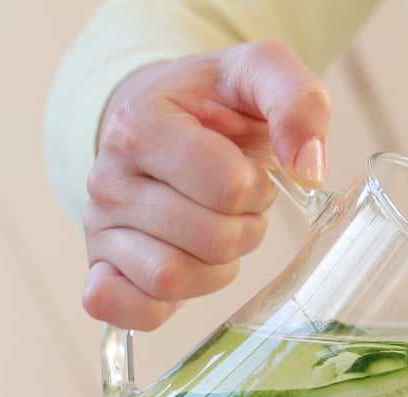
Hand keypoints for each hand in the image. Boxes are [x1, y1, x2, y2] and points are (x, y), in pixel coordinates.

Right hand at [82, 41, 331, 329]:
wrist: (165, 118)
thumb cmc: (216, 103)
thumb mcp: (260, 74)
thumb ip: (298, 102)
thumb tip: (309, 169)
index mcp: (139, 123)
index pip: (227, 186)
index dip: (255, 186)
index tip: (243, 167)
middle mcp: (106, 178)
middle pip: (210, 239)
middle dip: (243, 227)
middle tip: (232, 203)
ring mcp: (97, 228)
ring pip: (174, 278)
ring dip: (215, 265)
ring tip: (210, 228)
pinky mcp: (100, 271)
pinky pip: (130, 310)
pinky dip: (164, 304)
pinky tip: (180, 268)